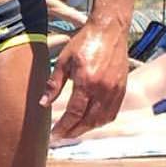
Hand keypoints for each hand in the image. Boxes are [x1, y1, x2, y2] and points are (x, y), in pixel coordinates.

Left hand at [42, 20, 128, 141]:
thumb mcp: (63, 61)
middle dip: (73, 132)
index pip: (74, 113)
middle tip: (61, 136)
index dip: (63, 127)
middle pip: (88, 121)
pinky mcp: (122, 89)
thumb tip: (43, 104)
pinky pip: (112, 112)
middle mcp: (103, 89)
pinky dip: (100, 121)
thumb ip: (54, 84)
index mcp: (86, 81)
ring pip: (101, 119)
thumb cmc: (84, 42)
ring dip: (87, 129)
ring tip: (73, 131)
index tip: (54, 135)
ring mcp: (115, 90)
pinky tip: (90, 122)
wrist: (109, 30)